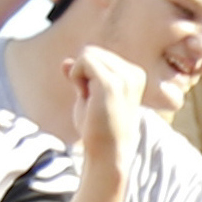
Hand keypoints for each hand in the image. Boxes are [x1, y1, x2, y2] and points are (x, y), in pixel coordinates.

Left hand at [65, 45, 145, 170]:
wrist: (107, 150)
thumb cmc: (98, 127)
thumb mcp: (89, 95)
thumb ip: (81, 75)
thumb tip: (66, 61)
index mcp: (134, 75)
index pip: (98, 54)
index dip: (87, 73)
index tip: (95, 96)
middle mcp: (134, 73)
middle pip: (92, 50)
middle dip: (82, 71)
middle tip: (91, 97)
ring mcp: (125, 78)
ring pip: (87, 54)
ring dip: (79, 75)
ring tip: (91, 98)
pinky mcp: (112, 83)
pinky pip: (84, 61)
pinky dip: (76, 76)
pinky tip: (85, 95)